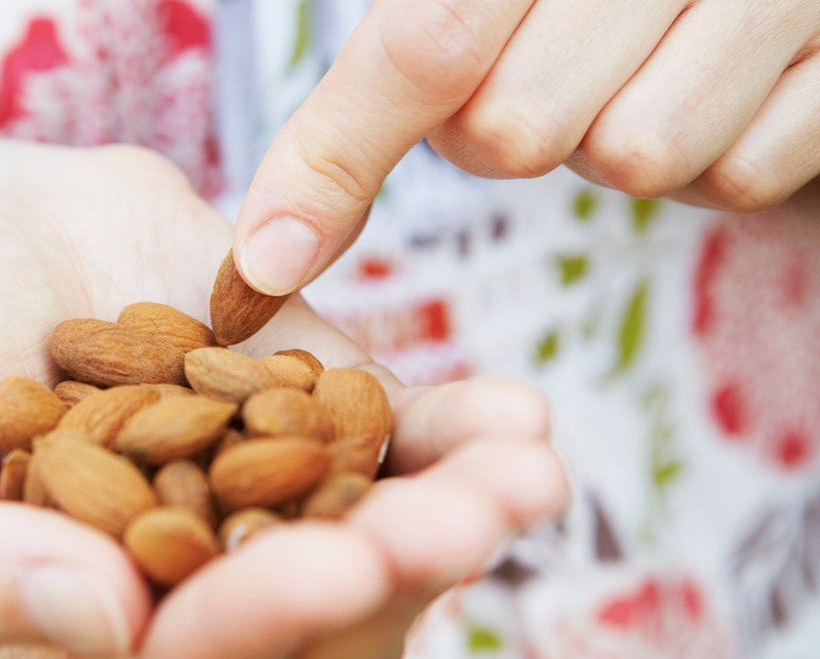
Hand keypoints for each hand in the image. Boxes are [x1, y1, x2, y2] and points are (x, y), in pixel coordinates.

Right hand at [0, 142, 567, 658]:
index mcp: (100, 631)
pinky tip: (512, 416)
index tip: (330, 568)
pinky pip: (397, 440)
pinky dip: (456, 434)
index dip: (261, 627)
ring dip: (456, 514)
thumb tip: (103, 625)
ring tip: (520, 477)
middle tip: (463, 526)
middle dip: (391, 577)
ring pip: (378, 537)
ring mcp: (270, 497)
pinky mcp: (316, 410)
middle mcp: (201, 583)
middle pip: (316, 621)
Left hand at [233, 0, 819, 294]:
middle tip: (549, 61)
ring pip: (635, 160)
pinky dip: (719, 155)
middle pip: (517, 131)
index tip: (266, 264)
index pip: (425, 43)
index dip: (337, 157)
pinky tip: (728, 84)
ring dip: (616, 138)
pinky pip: (742, 174)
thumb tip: (272, 240)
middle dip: (505, 127)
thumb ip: (406, 52)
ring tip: (647, 63)